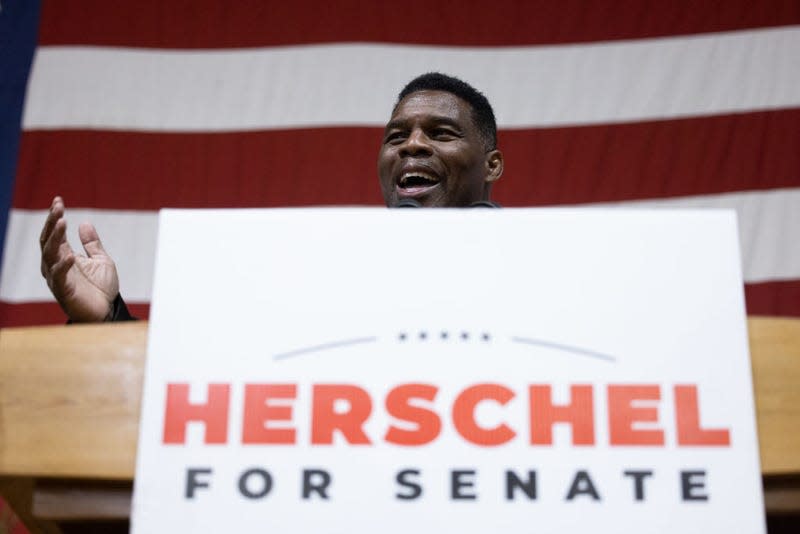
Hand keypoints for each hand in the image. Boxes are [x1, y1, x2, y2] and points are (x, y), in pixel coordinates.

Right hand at [39, 196, 119, 321]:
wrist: (107, 312)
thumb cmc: (102, 289)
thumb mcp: (102, 260)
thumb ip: (92, 244)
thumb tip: (84, 223)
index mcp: (64, 256)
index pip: (54, 234)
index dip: (54, 217)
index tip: (58, 200)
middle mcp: (57, 265)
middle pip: (48, 241)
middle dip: (51, 223)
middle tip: (57, 207)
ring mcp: (58, 278)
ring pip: (50, 254)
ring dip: (55, 238)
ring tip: (61, 222)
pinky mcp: (63, 291)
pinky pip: (58, 276)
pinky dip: (63, 265)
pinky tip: (70, 255)